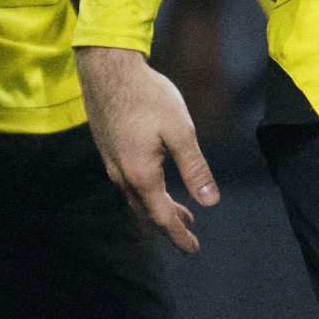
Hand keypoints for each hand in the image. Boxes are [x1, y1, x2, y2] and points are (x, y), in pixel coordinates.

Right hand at [77, 43, 216, 253]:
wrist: (107, 68)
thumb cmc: (147, 96)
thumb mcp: (180, 131)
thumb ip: (195, 168)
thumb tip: (211, 202)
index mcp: (142, 175)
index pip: (162, 217)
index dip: (179, 236)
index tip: (193, 250)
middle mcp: (122, 175)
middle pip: (146, 212)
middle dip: (169, 226)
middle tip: (189, 235)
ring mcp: (112, 163)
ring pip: (136, 198)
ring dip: (157, 209)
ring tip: (180, 213)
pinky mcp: (108, 149)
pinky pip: (128, 184)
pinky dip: (146, 193)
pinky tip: (155, 183)